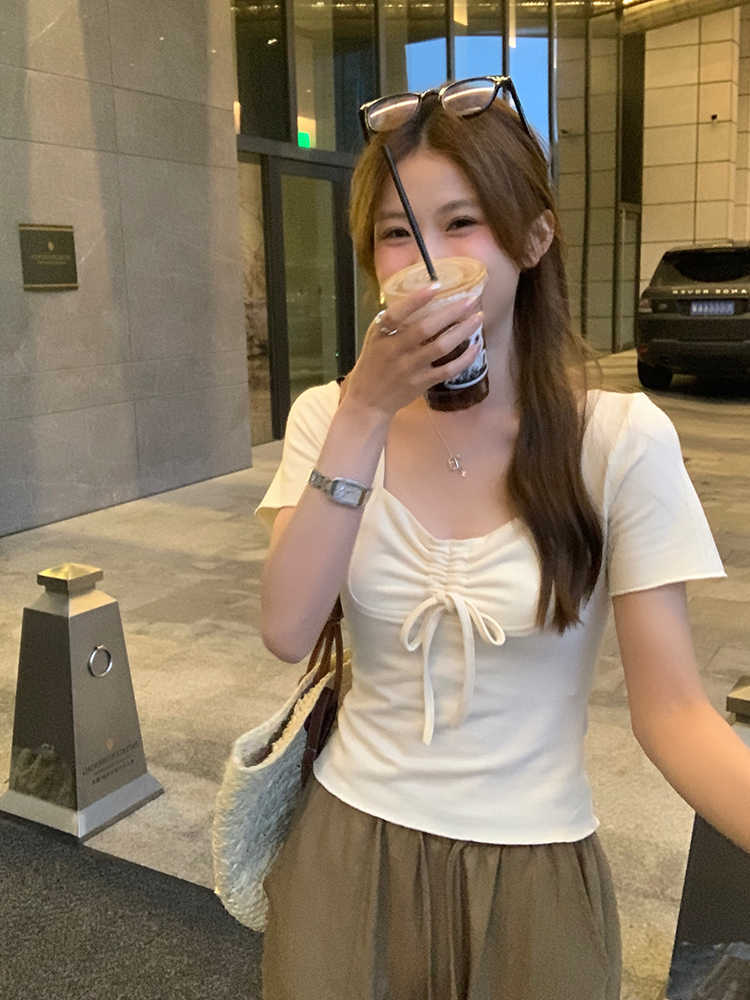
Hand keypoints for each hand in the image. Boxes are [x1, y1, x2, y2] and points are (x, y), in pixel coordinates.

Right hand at [341, 284, 483, 420]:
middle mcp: (395, 350)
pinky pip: (447, 370)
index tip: (436, 285)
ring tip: (478, 318)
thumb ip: (393, 322)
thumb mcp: (374, 339)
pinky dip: (464, 358)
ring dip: (462, 331)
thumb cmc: (372, 366)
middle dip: (451, 312)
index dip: (416, 299)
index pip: (397, 313)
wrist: (368, 402)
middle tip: (471, 300)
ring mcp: (409, 368)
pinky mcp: (421, 383)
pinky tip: (475, 347)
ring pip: (441, 347)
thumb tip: (420, 298)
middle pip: (426, 328)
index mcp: (380, 335)